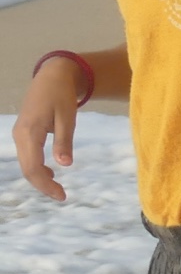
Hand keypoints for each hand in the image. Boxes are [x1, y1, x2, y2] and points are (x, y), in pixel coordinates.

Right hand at [15, 56, 86, 201]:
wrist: (52, 76)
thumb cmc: (62, 95)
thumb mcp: (68, 117)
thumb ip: (65, 140)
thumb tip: (64, 164)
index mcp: (30, 132)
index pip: (33, 167)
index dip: (46, 185)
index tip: (63, 196)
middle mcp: (20, 135)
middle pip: (27, 169)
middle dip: (43, 185)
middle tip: (62, 196)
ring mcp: (19, 134)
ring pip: (25, 163)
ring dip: (39, 178)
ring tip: (58, 188)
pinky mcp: (23, 133)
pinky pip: (27, 155)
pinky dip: (37, 167)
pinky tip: (51, 173)